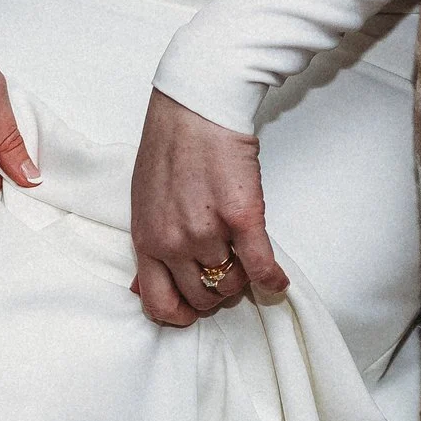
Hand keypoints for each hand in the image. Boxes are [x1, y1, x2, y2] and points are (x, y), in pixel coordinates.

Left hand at [129, 90, 285, 326]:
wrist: (196, 106)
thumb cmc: (170, 147)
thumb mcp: (142, 203)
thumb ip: (149, 245)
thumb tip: (142, 286)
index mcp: (146, 240)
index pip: (158, 305)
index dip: (181, 313)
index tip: (194, 306)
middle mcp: (173, 242)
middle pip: (202, 298)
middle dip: (216, 292)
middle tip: (226, 273)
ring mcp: (207, 232)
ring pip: (232, 284)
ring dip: (242, 278)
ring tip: (245, 259)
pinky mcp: (241, 218)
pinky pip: (260, 268)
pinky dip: (273, 279)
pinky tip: (278, 280)